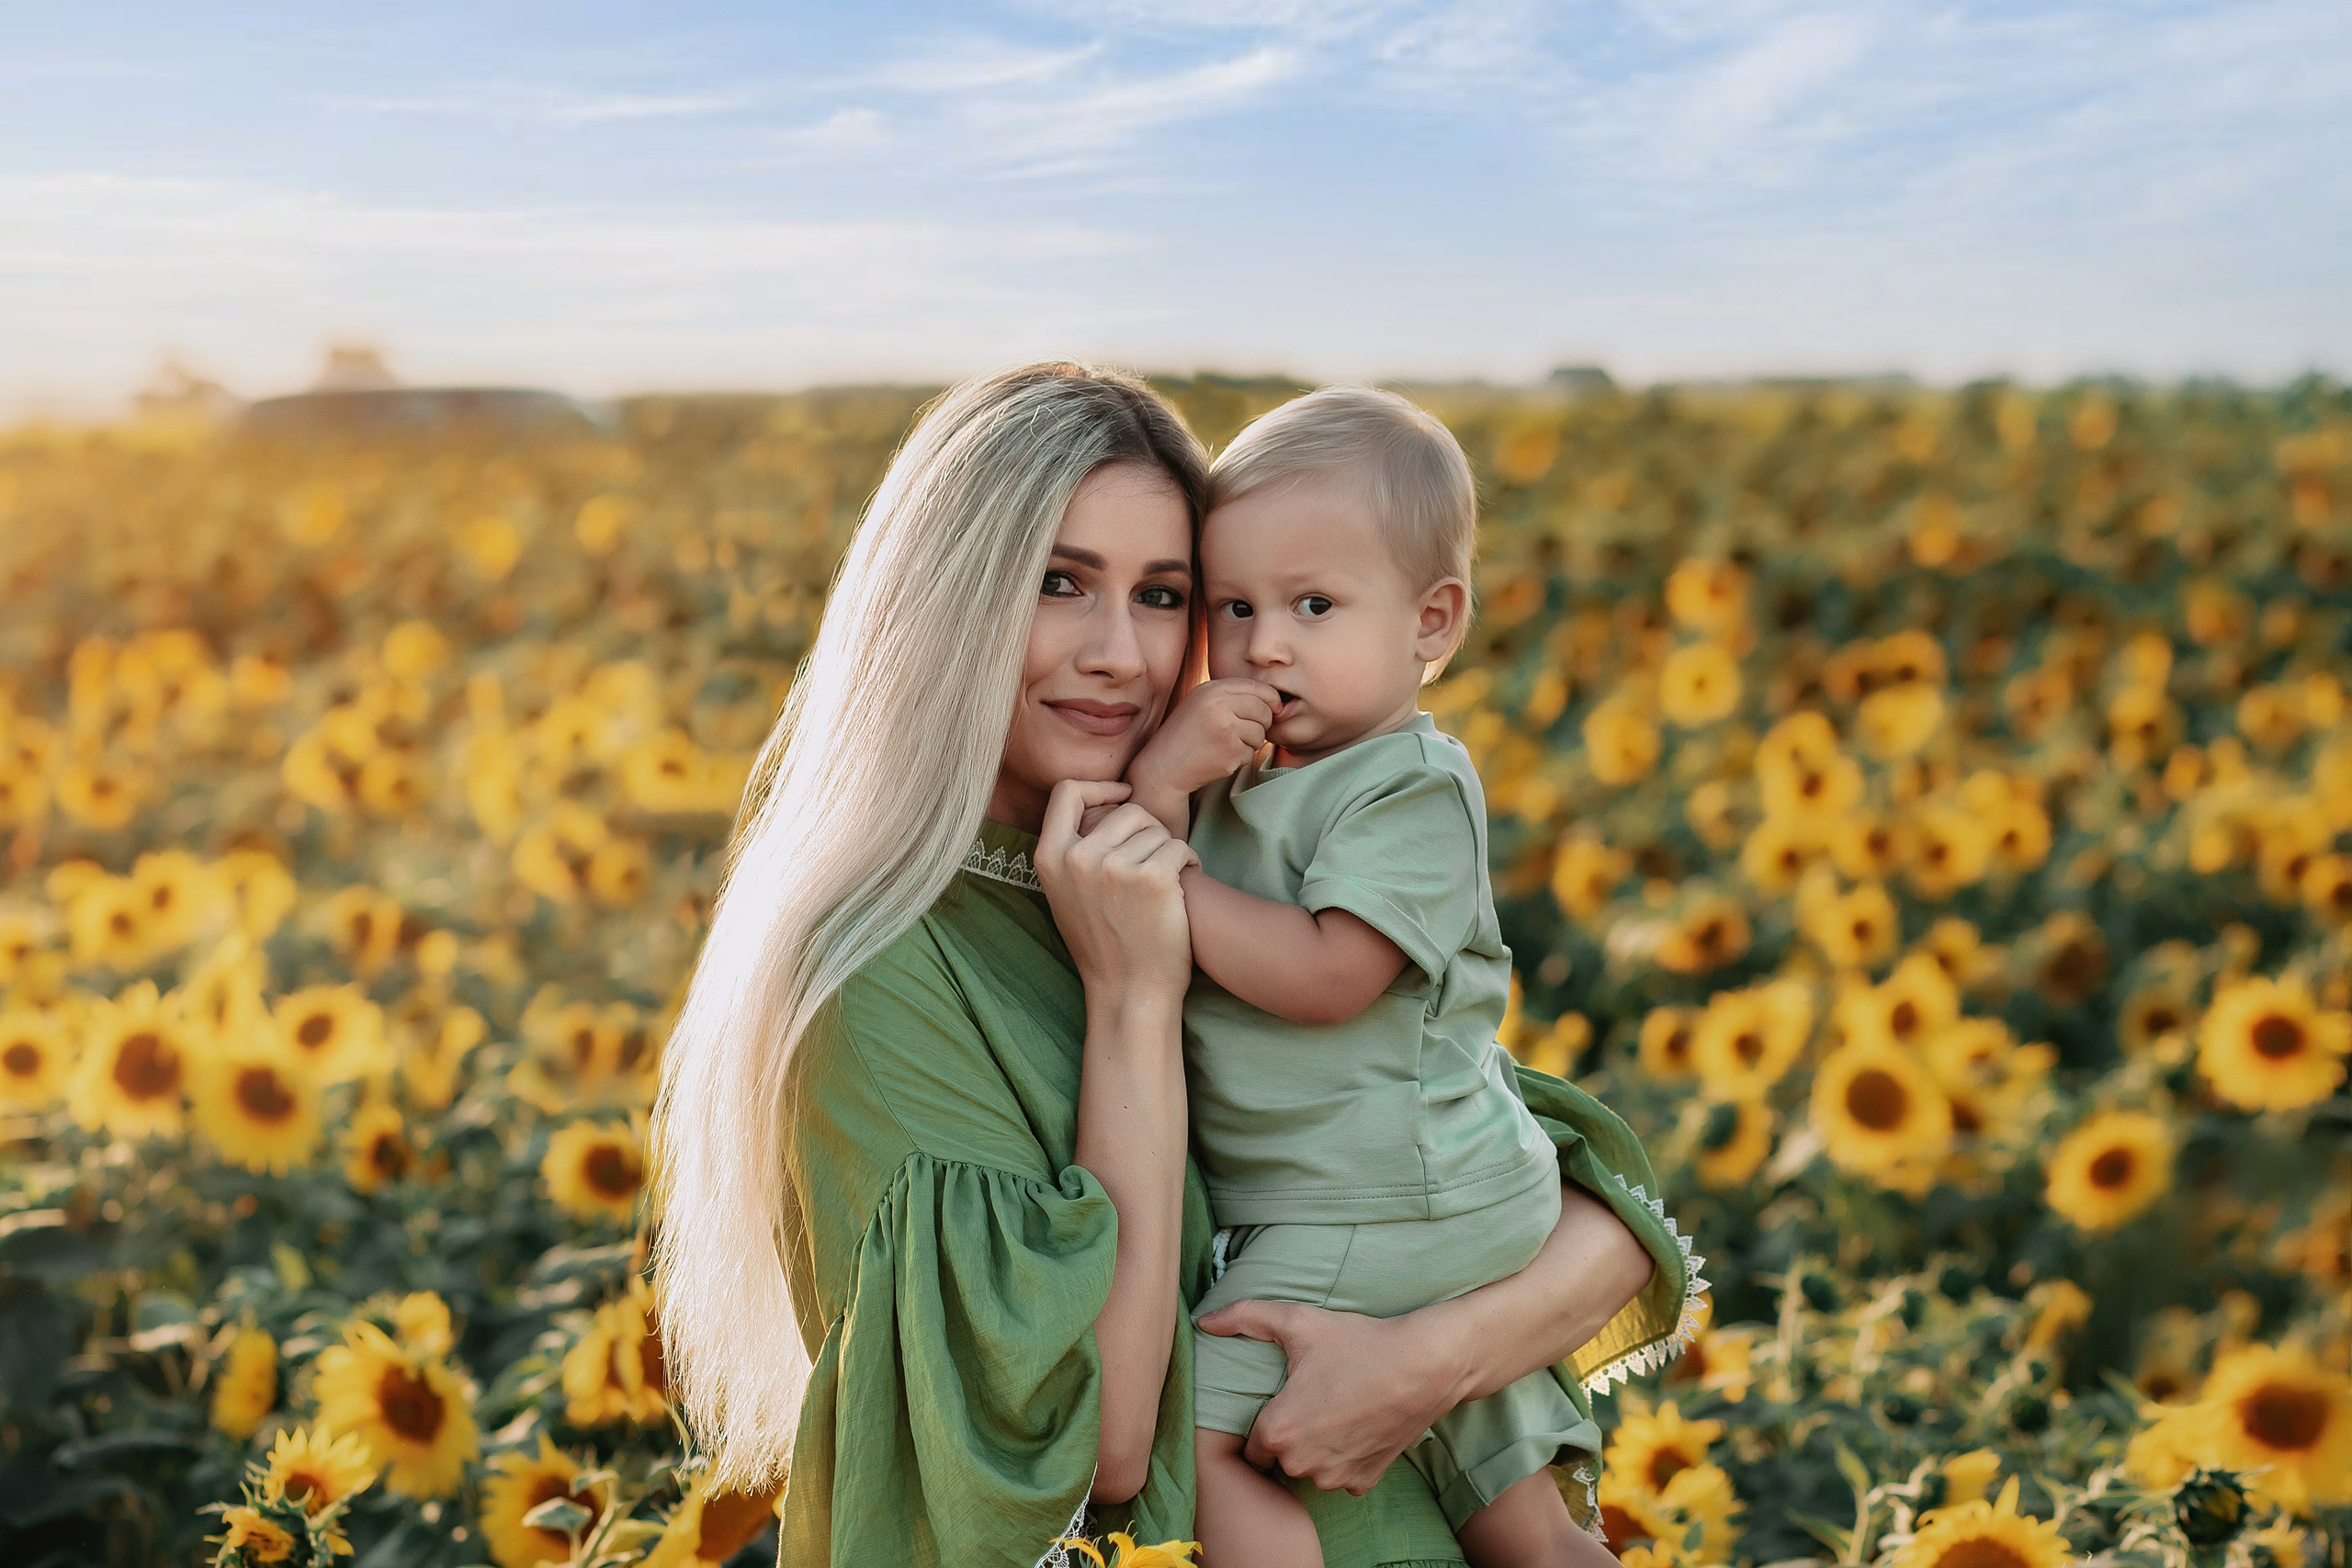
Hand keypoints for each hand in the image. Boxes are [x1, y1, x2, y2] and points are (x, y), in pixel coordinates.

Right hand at [1034, 779, 1199, 1007]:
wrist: (1129, 991)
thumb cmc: (1104, 943)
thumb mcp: (1066, 893)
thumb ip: (1072, 850)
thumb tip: (1097, 803)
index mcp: (1050, 857)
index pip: (1067, 792)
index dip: (1100, 788)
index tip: (1123, 795)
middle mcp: (1077, 857)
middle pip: (1127, 809)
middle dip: (1149, 831)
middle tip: (1155, 862)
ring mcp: (1113, 866)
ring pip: (1157, 829)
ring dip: (1169, 850)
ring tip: (1165, 882)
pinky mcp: (1152, 877)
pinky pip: (1179, 847)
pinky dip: (1189, 863)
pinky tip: (1182, 889)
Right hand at [1125, 678, 1280, 834]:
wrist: (1164, 765)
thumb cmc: (1186, 734)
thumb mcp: (1202, 703)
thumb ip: (1232, 696)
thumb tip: (1274, 701)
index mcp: (1212, 689)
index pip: (1257, 687)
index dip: (1271, 699)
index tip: (1273, 709)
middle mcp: (1219, 705)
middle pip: (1264, 710)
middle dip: (1263, 723)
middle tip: (1247, 732)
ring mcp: (1225, 728)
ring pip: (1261, 733)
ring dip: (1251, 743)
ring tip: (1227, 744)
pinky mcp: (1229, 752)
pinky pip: (1251, 753)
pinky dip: (1240, 758)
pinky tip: (1220, 757)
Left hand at [1193, 1300, 1463, 1494]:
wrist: (1423, 1365)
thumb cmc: (1358, 1342)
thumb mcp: (1297, 1322)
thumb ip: (1245, 1317)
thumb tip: (1205, 1321)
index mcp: (1278, 1431)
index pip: (1251, 1444)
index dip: (1265, 1421)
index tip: (1282, 1401)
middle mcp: (1302, 1464)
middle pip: (1279, 1457)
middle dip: (1290, 1434)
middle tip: (1313, 1399)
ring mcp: (1335, 1477)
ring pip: (1310, 1469)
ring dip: (1316, 1449)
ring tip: (1335, 1410)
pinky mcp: (1363, 1482)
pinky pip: (1340, 1476)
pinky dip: (1345, 1458)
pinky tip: (1356, 1426)